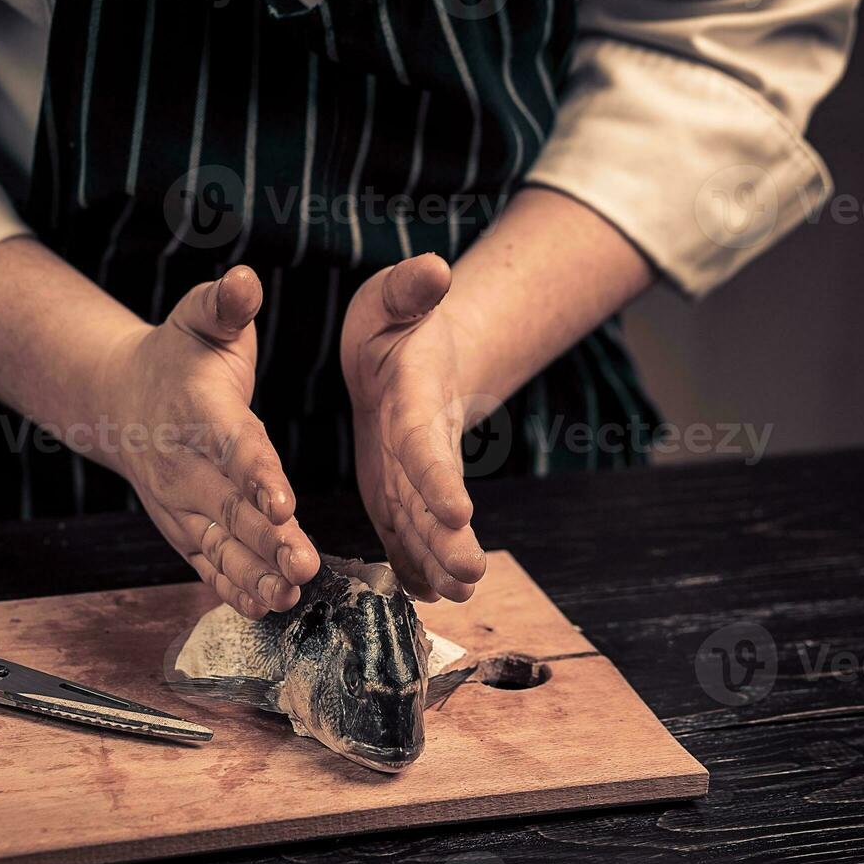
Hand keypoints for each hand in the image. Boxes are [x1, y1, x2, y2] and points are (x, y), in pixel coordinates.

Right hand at [101, 266, 319, 617]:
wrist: (121, 400)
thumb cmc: (180, 356)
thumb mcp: (200, 318)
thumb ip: (224, 304)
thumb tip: (241, 281)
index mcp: (199, 412)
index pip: (233, 446)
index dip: (256, 475)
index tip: (281, 502)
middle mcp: (187, 466)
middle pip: (232, 508)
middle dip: (269, 541)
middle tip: (304, 565)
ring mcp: (183, 505)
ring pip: (222, 545)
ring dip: (255, 574)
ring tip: (290, 596)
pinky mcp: (185, 530)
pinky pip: (209, 565)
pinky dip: (233, 589)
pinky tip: (265, 610)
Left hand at [340, 254, 486, 601]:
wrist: (408, 348)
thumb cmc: (395, 320)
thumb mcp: (393, 297)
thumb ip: (409, 289)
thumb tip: (435, 268)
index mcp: (416, 399)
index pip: (427, 442)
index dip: (441, 477)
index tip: (460, 512)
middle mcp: (420, 442)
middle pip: (436, 495)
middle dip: (451, 537)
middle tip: (470, 576)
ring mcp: (410, 471)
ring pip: (425, 520)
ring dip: (438, 557)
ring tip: (456, 595)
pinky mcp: (395, 488)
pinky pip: (405, 528)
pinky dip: (414, 560)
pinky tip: (422, 595)